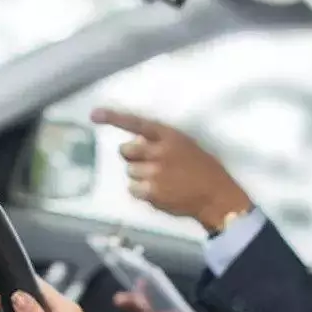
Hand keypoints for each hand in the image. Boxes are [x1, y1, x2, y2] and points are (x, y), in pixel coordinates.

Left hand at [91, 107, 251, 229]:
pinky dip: (142, 192)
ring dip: (140, 177)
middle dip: (132, 158)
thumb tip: (136, 142)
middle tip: (148, 165)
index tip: (95, 114)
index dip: (114, 118)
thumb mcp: (186, 146)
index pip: (136, 124)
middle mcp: (159, 152)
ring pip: (130, 172)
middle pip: (125, 151)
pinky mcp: (151, 192)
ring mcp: (154, 173)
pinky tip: (159, 192)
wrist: (217, 197)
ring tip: (161, 182)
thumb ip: (161, 142)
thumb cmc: (204, 170)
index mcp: (169, 136)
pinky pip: (133, 190)